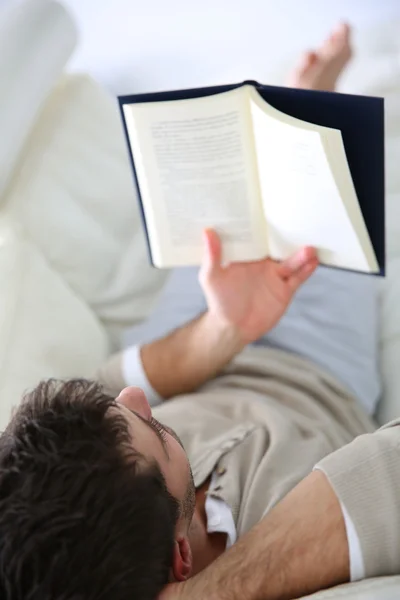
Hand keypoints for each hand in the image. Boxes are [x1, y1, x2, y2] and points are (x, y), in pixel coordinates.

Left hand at [199, 229, 317, 344]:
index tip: (272, 208)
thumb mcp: (211, 277)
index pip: (258, 237)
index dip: (265, 225)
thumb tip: (208, 231)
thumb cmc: (219, 301)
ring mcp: (275, 276)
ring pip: (291, 262)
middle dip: (290, 237)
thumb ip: (212, 256)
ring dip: (301, 255)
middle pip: (279, 247)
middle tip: (300, 225)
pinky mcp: (284, 290)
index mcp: (247, 256)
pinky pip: (298, 278)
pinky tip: (314, 262)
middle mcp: (262, 264)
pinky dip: (306, 270)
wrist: (233, 328)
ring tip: (310, 248)